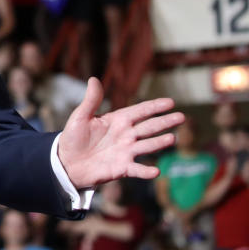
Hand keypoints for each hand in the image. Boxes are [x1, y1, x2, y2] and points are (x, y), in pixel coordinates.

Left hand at [57, 78, 182, 188]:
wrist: (67, 162)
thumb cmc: (73, 137)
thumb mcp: (81, 116)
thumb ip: (91, 100)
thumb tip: (93, 78)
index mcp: (117, 120)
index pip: (140, 111)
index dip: (154, 106)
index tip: (170, 102)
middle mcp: (125, 135)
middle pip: (149, 127)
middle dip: (165, 122)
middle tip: (182, 117)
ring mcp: (126, 151)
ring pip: (147, 146)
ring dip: (159, 143)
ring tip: (172, 138)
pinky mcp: (122, 168)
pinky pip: (137, 169)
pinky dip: (146, 171)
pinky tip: (156, 171)